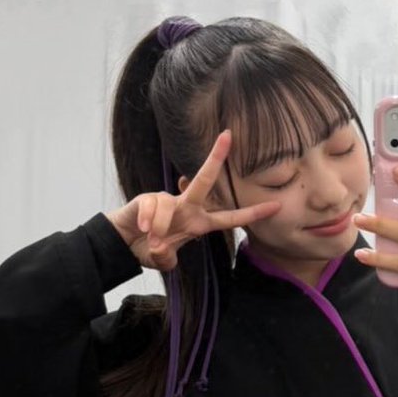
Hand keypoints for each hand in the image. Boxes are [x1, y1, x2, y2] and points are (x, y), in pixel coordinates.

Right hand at [106, 131, 280, 271]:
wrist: (121, 244)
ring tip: (152, 238)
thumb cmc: (147, 248)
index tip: (275, 205)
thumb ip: (167, 258)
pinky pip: (153, 207)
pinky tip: (143, 228)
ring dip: (161, 227)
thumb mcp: (162, 260)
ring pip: (170, 206)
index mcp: (199, 224)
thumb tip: (162, 247)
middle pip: (205, 181)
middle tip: (228, 136)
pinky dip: (148, 222)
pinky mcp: (148, 198)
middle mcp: (187, 208)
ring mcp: (167, 200)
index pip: (230, 218)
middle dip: (215, 158)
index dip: (252, 213)